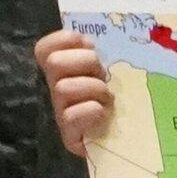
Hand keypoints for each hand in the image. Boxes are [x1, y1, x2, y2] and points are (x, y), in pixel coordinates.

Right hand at [34, 29, 112, 157]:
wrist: (130, 137)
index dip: (65, 40)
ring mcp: (61, 112)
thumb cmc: (122, 99)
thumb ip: (100, 54)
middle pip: (54, 62)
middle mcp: (57, 89)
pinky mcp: (70, 136)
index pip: (46, 48)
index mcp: (64, 71)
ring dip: (94, 89)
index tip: (89, 45)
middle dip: (86, 62)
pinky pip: (70, 116)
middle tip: (102, 75)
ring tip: (109, 98)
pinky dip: (91, 111)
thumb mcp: (113, 70)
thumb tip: (89, 41)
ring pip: (63, 88)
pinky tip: (104, 114)